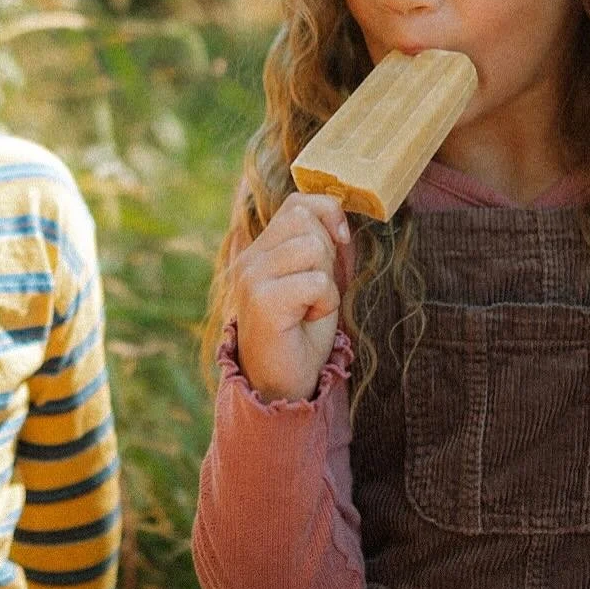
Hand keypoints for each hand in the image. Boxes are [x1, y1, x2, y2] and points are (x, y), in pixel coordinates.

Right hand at [227, 192, 351, 401]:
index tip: (341, 242)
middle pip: (305, 221)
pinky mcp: (262, 301)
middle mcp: (249, 260)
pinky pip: (316, 281)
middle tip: (315, 290)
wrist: (283, 384)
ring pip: (312, 247)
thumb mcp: (312, 278)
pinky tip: (307, 320)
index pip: (296, 204)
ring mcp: (251, 279)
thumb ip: (318, 245)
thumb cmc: (301, 333)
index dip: (327, 214)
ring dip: (327, 281)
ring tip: (311, 306)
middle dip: (327, 254)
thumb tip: (339, 215)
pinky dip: (325, 303)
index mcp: (259, 251)